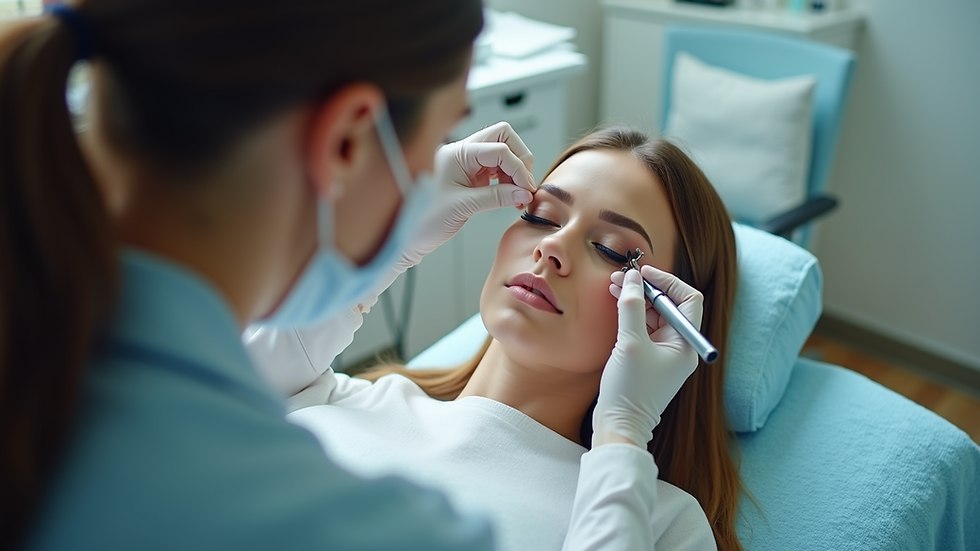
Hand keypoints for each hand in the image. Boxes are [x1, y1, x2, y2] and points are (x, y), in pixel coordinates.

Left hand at [400, 122, 535, 267]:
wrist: (409, 236)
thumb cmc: (425, 220)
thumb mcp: (464, 207)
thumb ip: (497, 197)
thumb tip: (525, 192)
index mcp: (457, 153)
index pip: (500, 149)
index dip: (518, 169)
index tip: (526, 190)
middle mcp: (462, 152)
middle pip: (504, 137)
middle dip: (520, 159)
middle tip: (525, 186)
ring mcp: (467, 162)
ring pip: (503, 151)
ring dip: (516, 171)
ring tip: (518, 197)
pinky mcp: (471, 174)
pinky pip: (498, 167)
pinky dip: (509, 179)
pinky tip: (510, 196)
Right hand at [592, 266, 704, 447]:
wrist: (619, 426)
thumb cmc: (629, 389)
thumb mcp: (630, 343)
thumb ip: (631, 306)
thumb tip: (632, 278)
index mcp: (685, 343)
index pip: (688, 300)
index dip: (667, 282)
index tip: (643, 274)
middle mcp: (679, 347)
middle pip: (669, 306)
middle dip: (646, 289)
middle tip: (622, 278)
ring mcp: (664, 354)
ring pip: (653, 315)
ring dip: (636, 300)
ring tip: (615, 287)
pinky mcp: (648, 360)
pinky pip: (643, 329)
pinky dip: (631, 315)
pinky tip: (617, 305)